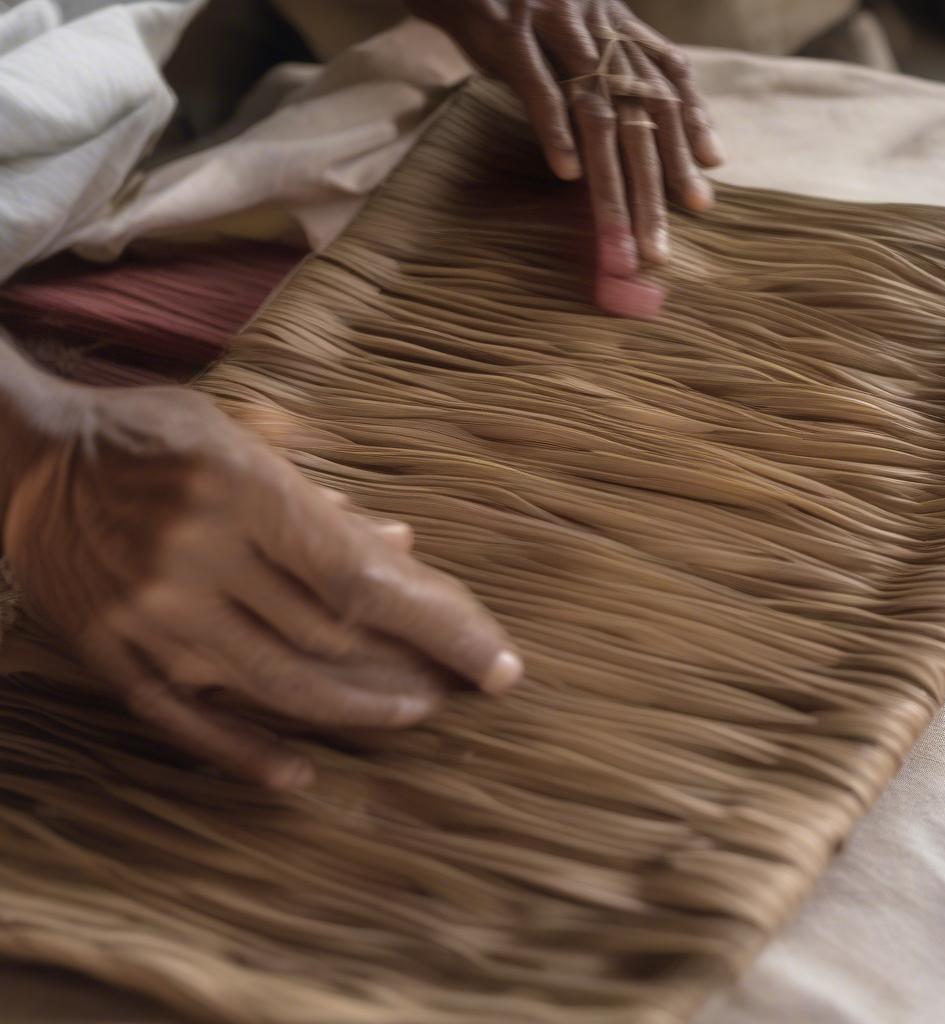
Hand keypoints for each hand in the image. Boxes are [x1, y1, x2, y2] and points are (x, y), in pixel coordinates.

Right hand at [2, 383, 521, 789]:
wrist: (29, 459)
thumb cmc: (154, 436)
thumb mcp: (244, 438)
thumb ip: (323, 499)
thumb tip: (402, 547)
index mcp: (239, 490)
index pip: (362, 578)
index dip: (440, 626)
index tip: (498, 664)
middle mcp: (195, 557)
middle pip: (330, 636)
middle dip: (412, 667)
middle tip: (464, 683)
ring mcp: (149, 614)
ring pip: (274, 685)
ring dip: (356, 709)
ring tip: (413, 711)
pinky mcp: (111, 654)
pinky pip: (185, 721)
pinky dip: (245, 753)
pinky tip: (299, 774)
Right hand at [407, 0, 723, 316]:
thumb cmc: (512, 3)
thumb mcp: (570, 28)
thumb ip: (602, 69)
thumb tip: (625, 129)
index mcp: (616, 24)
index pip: (669, 76)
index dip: (693, 121)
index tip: (712, 171)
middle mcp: (597, 27)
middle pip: (642, 113)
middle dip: (660, 182)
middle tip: (664, 242)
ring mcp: (555, 28)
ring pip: (597, 115)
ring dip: (612, 185)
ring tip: (621, 238)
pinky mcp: (509, 34)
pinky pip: (539, 90)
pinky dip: (556, 133)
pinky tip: (569, 176)